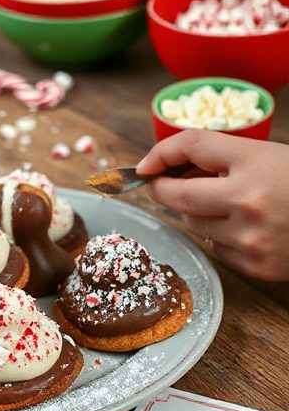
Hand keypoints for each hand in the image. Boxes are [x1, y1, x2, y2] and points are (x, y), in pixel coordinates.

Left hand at [136, 130, 288, 280]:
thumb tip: (171, 171)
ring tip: (224, 202)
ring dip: (196, 212)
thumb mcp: (266, 156)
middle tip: (159, 185)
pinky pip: (216, 248)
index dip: (161, 152)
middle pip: (178, 195)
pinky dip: (221, 236)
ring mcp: (250, 237)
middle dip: (162, 189)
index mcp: (253, 161)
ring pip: (194, 223)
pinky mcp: (256, 265)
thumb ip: (222, 160)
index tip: (145, 164)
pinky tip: (246, 226)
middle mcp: (247, 200)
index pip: (191, 145)